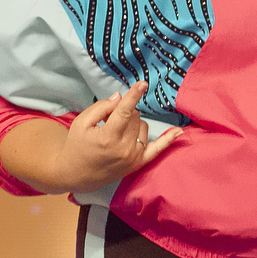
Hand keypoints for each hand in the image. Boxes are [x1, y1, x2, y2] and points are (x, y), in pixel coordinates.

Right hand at [17, 79, 169, 193]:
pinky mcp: (139, 163)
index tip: (142, 83)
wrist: (77, 173)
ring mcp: (134, 157)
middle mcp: (124, 148)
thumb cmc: (77, 145)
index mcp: (108, 137)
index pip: (124, 112)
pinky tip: (179, 131)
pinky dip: (168, 139)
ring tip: (117, 130)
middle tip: (108, 119)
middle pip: (134, 116)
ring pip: (143, 126)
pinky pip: (158, 148)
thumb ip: (101, 108)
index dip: (133, 96)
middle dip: (123, 112)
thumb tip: (120, 97)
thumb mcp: (81, 123)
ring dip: (133, 123)